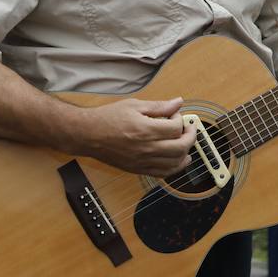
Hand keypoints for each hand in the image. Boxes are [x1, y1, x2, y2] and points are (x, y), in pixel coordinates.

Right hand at [77, 97, 195, 176]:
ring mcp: (142, 161)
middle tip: (188, 128)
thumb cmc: (108, 118)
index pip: (176, 128)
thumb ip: (159, 106)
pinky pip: (163, 174)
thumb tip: (179, 102)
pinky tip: (178, 159)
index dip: (180, 119)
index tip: (174, 114)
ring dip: (186, 153)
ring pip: (175, 163)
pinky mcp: (137, 169)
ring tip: (186, 143)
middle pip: (181, 147)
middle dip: (190, 136)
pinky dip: (174, 167)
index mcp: (145, 130)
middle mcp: (146, 148)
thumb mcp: (135, 105)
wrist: (87, 135)